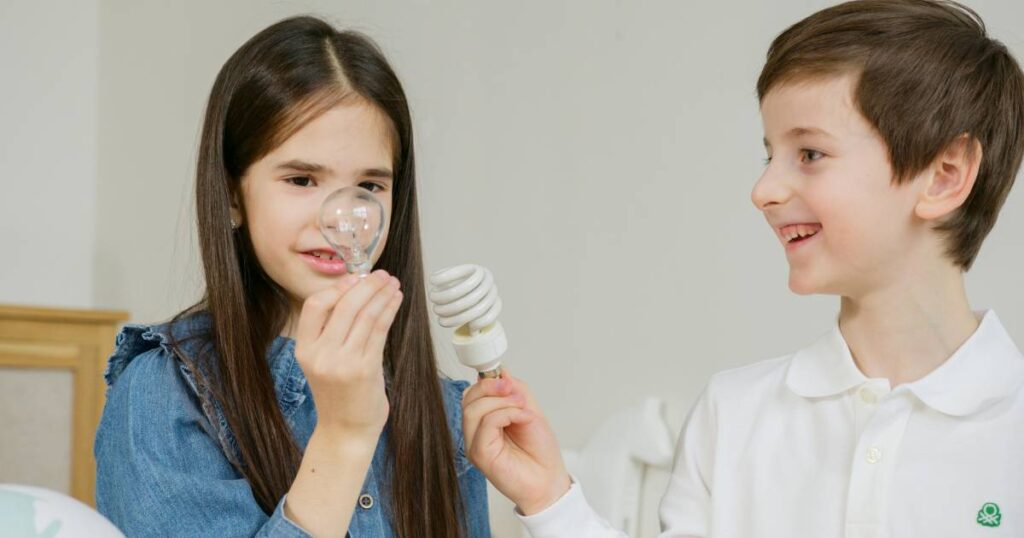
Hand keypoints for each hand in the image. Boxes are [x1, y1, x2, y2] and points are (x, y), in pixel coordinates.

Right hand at [294, 269, 402, 439]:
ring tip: (393, 284)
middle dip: (366, 286)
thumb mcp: (323, 362)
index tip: (356, 278)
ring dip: (382, 295)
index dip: (337, 288)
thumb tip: (355, 293)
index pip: (314, 306)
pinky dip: (389, 310)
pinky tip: (396, 300)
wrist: (345, 431)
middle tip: (382, 275)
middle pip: (344, 306)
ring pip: (365, 315)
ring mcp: (342, 362)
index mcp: (304, 350)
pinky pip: (379, 330)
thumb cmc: (339, 395)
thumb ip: (332, 333)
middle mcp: (320, 355)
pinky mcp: (365, 369)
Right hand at [462, 373, 571, 514]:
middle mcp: (476, 431)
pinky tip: (521, 419)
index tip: (505, 377)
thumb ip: (515, 391)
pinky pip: (485, 425)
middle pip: (468, 398)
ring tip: (521, 408)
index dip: (486, 380)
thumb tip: (501, 373)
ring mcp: (475, 443)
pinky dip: (505, 415)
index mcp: (486, 419)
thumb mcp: (531, 410)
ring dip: (501, 402)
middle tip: (513, 391)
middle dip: (491, 387)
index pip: (473, 393)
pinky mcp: (479, 454)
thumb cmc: (540, 452)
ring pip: (473, 409)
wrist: (549, 480)